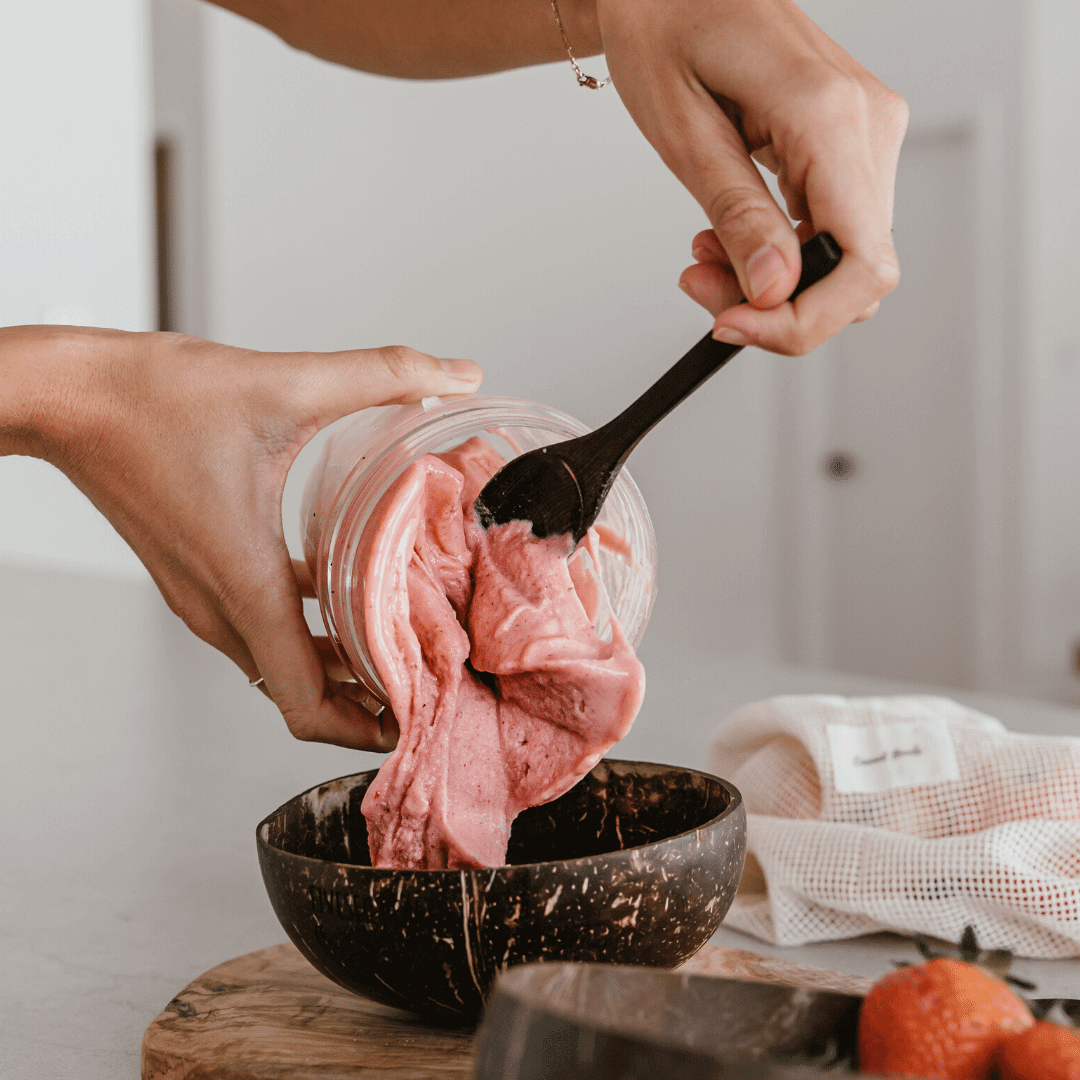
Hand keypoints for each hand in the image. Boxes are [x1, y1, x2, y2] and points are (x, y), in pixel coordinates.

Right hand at [2, 326, 482, 749]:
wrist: (68, 395)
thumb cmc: (150, 399)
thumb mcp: (283, 383)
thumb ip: (381, 374)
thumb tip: (460, 373)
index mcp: (246, 585)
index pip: (306, 703)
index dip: (364, 726)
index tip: (418, 716)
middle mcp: (221, 608)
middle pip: (301, 694)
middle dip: (367, 700)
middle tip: (428, 682)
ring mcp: (204, 597)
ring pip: (281, 663)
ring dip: (339, 665)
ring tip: (401, 644)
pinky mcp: (198, 576)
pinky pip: (263, 625)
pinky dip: (309, 628)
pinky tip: (348, 590)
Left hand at [596, 0, 906, 354]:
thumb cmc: (666, 27)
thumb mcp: (685, 133)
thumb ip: (738, 216)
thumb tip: (776, 291)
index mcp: (830, 117)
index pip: (862, 264)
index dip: (804, 320)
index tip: (737, 324)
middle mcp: (868, 124)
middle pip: (858, 272)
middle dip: (778, 305)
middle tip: (703, 287)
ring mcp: (867, 132)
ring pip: (846, 257)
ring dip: (775, 282)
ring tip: (703, 256)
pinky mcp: (850, 140)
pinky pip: (833, 227)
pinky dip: (782, 252)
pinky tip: (728, 236)